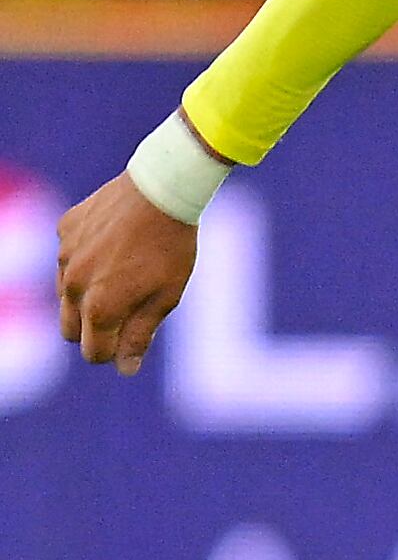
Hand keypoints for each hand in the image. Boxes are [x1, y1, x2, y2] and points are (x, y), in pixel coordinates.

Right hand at [55, 171, 201, 376]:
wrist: (161, 189)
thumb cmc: (171, 247)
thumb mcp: (166, 296)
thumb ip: (139, 335)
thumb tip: (124, 369)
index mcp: (100, 307)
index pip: (93, 352)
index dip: (114, 353)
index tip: (131, 340)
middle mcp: (72, 285)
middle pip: (70, 330)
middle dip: (94, 330)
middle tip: (126, 312)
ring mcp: (64, 256)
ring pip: (65, 295)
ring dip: (87, 296)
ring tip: (123, 276)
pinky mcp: (64, 231)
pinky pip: (68, 257)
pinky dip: (85, 260)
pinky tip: (114, 244)